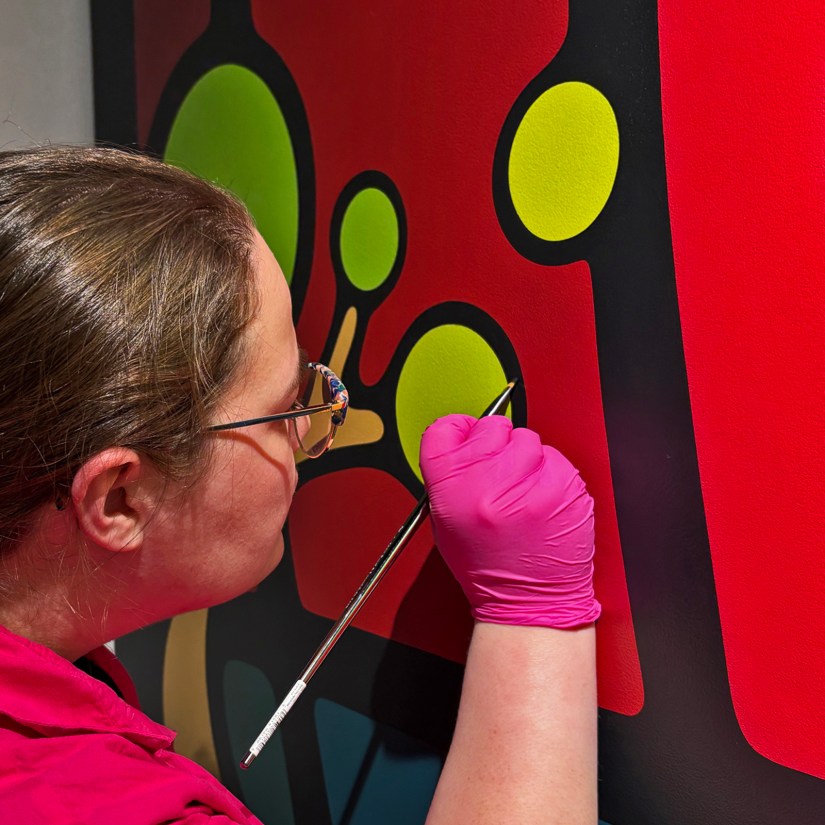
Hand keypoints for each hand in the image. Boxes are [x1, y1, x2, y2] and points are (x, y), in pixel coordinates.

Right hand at [420, 414, 599, 627]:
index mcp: (451, 493)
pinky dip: (548, 471)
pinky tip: (541, 498)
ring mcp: (528, 484)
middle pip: (489, 427)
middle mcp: (487, 485)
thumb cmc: (489, 566)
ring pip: (525, 438)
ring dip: (524, 457)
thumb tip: (463, 436)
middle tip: (499, 472)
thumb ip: (449, 477)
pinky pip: (553, 456)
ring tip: (521, 491)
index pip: (443, 432)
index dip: (457, 429)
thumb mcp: (446, 524)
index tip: (466, 433)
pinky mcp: (563, 487)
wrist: (531, 601)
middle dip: (494, 443)